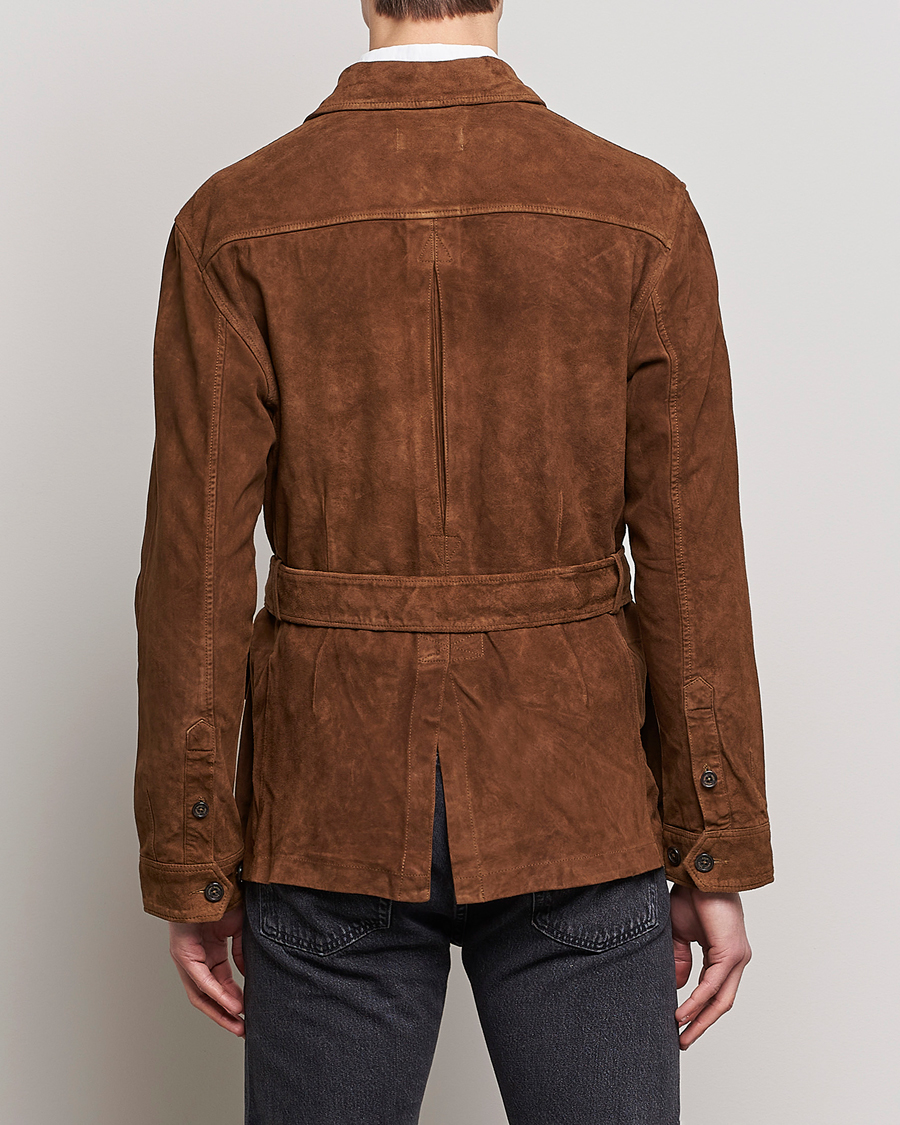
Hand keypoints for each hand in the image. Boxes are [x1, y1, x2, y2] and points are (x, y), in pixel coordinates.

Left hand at [168, 904, 245, 1036]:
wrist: (209, 882)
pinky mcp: (183, 955)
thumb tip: (247, 975)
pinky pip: (200, 979)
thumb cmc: (223, 900)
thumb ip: (241, 952)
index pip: (220, 984)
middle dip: (225, 1014)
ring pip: (201, 993)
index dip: (234, 1000)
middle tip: (243, 1029)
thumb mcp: (238, 929)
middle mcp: (195, 959)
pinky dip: (215, 993)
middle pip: (207, 996)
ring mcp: (187, 959)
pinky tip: (229, 1003)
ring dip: (220, 1010)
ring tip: (238, 1023)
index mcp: (209, 953)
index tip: (248, 1014)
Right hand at [669, 885, 751, 1049]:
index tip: (680, 1024)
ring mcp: (737, 957)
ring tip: (682, 1033)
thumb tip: (680, 987)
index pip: (714, 991)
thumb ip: (680, 958)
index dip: (698, 1009)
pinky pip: (713, 985)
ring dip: (700, 1019)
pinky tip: (683, 1012)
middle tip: (684, 1041)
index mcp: (725, 954)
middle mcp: (736, 960)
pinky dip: (697, 1001)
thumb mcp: (680, 932)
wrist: (699, 872)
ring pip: (721, 999)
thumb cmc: (691, 895)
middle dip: (702, 1024)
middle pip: (722, 1002)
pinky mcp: (731, 953)